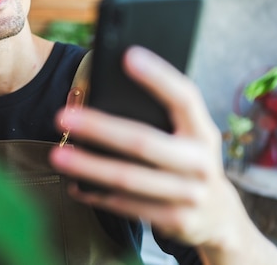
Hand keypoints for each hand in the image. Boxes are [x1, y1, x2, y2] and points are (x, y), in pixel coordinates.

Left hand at [49, 46, 271, 259]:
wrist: (219, 216)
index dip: (157, 76)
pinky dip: (97, 195)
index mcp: (202, 131)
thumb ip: (161, 117)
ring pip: (129, 179)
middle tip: (61, 117)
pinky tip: (74, 186)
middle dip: (99, 128)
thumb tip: (106, 90)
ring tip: (57, 155)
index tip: (127, 55)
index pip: (184, 97)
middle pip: (144, 141)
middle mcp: (201, 162)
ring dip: (88, 167)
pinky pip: (127, 207)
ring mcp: (190, 194)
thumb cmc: (188, 161)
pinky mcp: (176, 220)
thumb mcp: (187, 136)